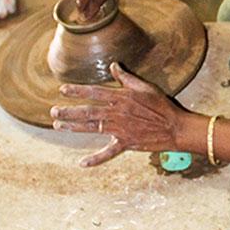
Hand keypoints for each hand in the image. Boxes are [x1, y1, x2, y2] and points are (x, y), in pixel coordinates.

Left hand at [50, 63, 193, 166]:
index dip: (77, 91)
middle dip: (69, 111)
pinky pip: (108, 153)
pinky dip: (95, 159)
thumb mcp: (146, 87)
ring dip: (74, 127)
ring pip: (92, 128)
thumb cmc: (162, 106)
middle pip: (88, 111)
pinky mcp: (126, 143)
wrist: (175, 127)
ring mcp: (120, 129)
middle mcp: (117, 113)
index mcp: (122, 98)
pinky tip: (82, 163)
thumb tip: (113, 65)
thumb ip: (127, 78)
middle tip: (53, 112)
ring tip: (58, 126)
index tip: (62, 90)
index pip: (95, 92)